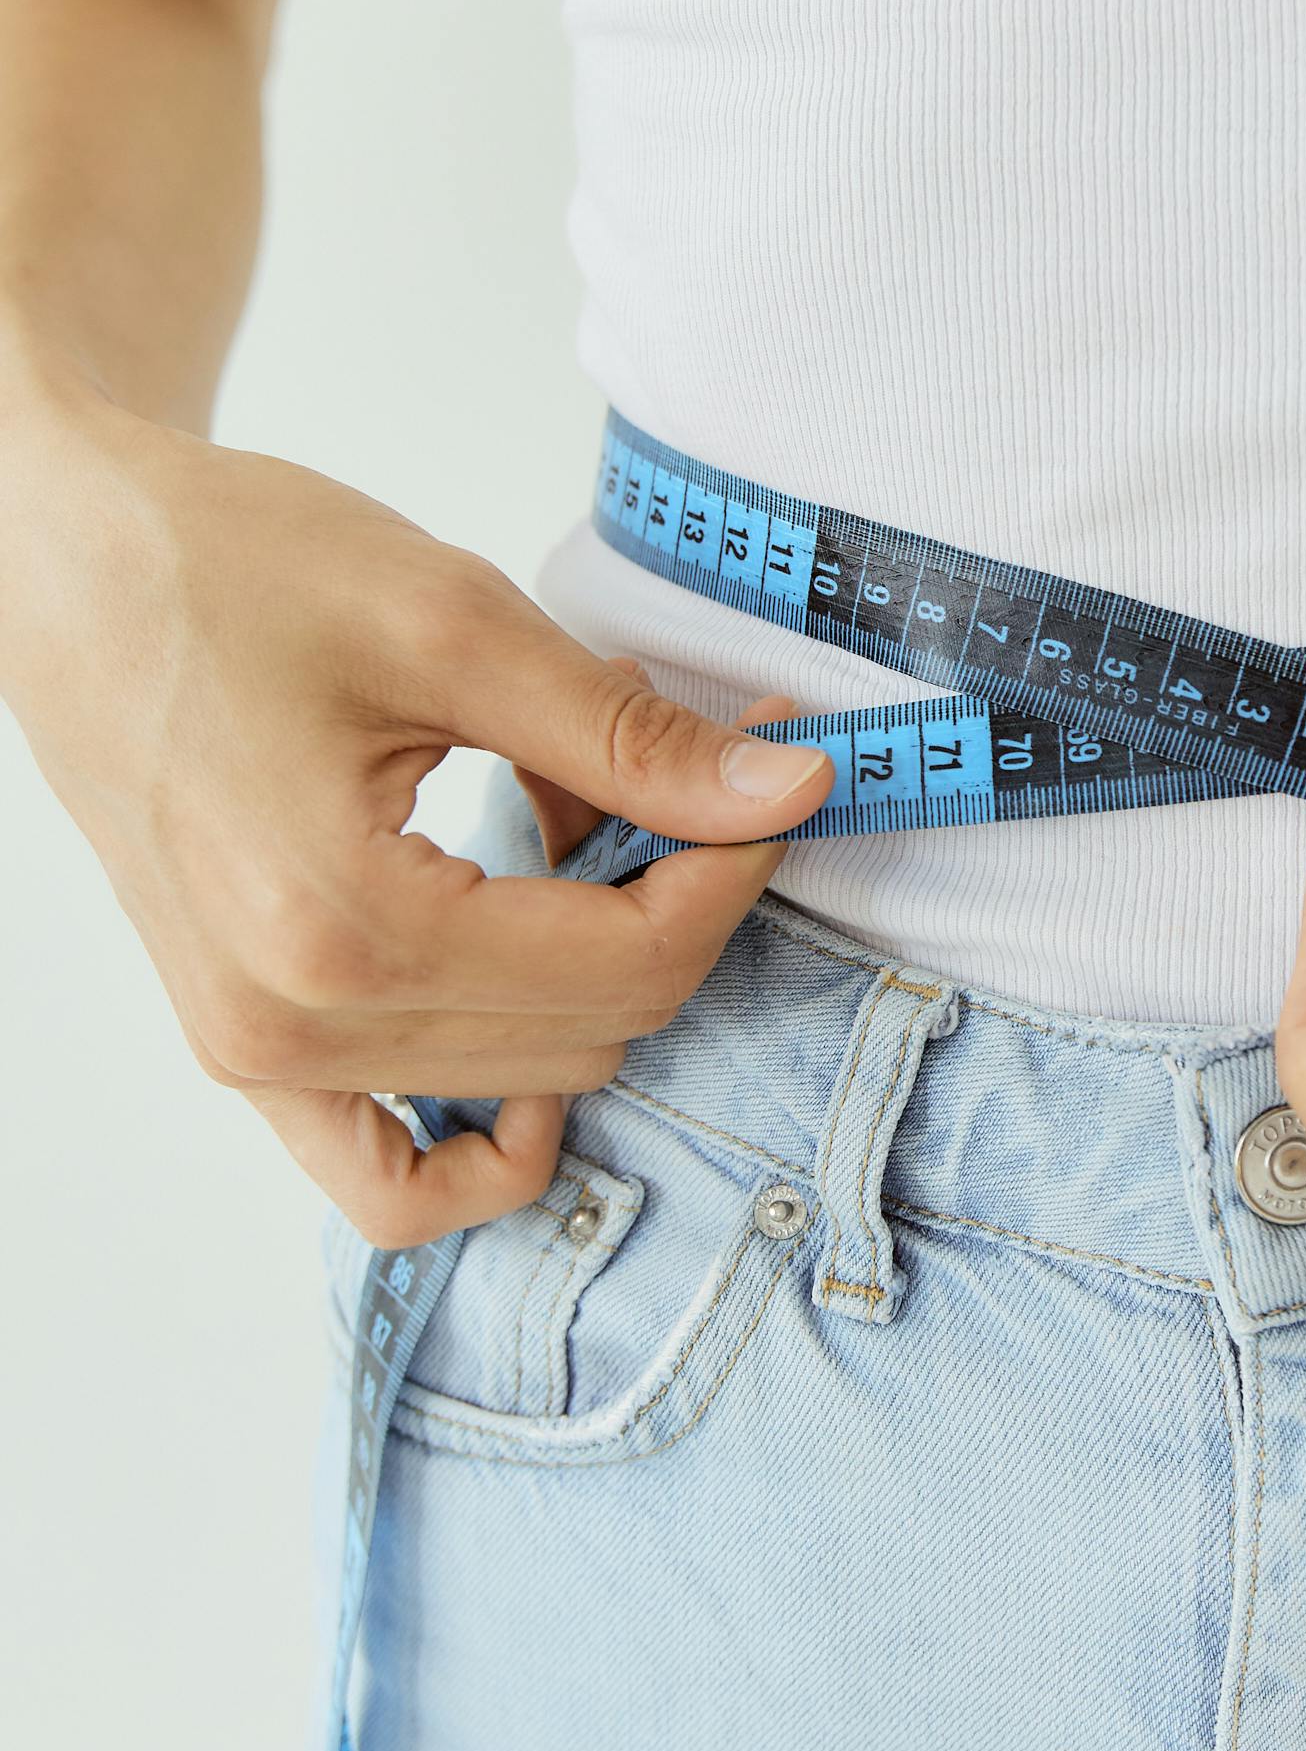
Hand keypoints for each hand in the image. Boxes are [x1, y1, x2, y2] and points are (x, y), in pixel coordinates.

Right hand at [0, 398, 832, 1245]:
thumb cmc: (231, 570)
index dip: (734, 870)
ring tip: (559, 820)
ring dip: (592, 969)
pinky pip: (387, 1182)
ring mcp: (257, 1056)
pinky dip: (485, 1135)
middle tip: (653, 769)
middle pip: (596, 1031)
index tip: (781, 777)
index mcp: (345, 924)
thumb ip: (629, 736)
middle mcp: (291, 1025)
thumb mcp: (455, 624)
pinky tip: (536, 1024)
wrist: (72, 569)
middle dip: (670, 904)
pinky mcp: (244, 1052)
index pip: (629, 963)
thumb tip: (788, 792)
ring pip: (529, 1083)